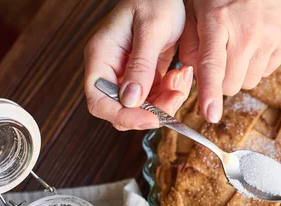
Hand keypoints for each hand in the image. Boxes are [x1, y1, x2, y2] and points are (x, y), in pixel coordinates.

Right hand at [84, 0, 191, 130]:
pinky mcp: (144, 75)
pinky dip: (170, 93)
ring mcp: (126, 74)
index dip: (123, 117)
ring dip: (165, 102)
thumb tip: (130, 100)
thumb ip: (141, 65)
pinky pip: (154, 97)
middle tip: (175, 96)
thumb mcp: (151, 30)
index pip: (99, 101)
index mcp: (101, 56)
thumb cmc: (156, 0)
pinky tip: (180, 76)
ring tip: (181, 80)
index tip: (151, 119)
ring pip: (141, 108)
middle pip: (121, 110)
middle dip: (150, 111)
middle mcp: (110, 69)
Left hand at [179, 0, 280, 122]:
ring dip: (241, 73)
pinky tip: (254, 44)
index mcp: (217, 21)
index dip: (211, 93)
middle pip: (231, 84)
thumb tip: (192, 75)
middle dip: (222, 81)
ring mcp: (269, 36)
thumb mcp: (196, 9)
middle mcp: (247, 31)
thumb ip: (190, 43)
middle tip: (220, 58)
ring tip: (238, 47)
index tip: (211, 115)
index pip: (212, 65)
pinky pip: (267, 72)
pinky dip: (257, 65)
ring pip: (249, 82)